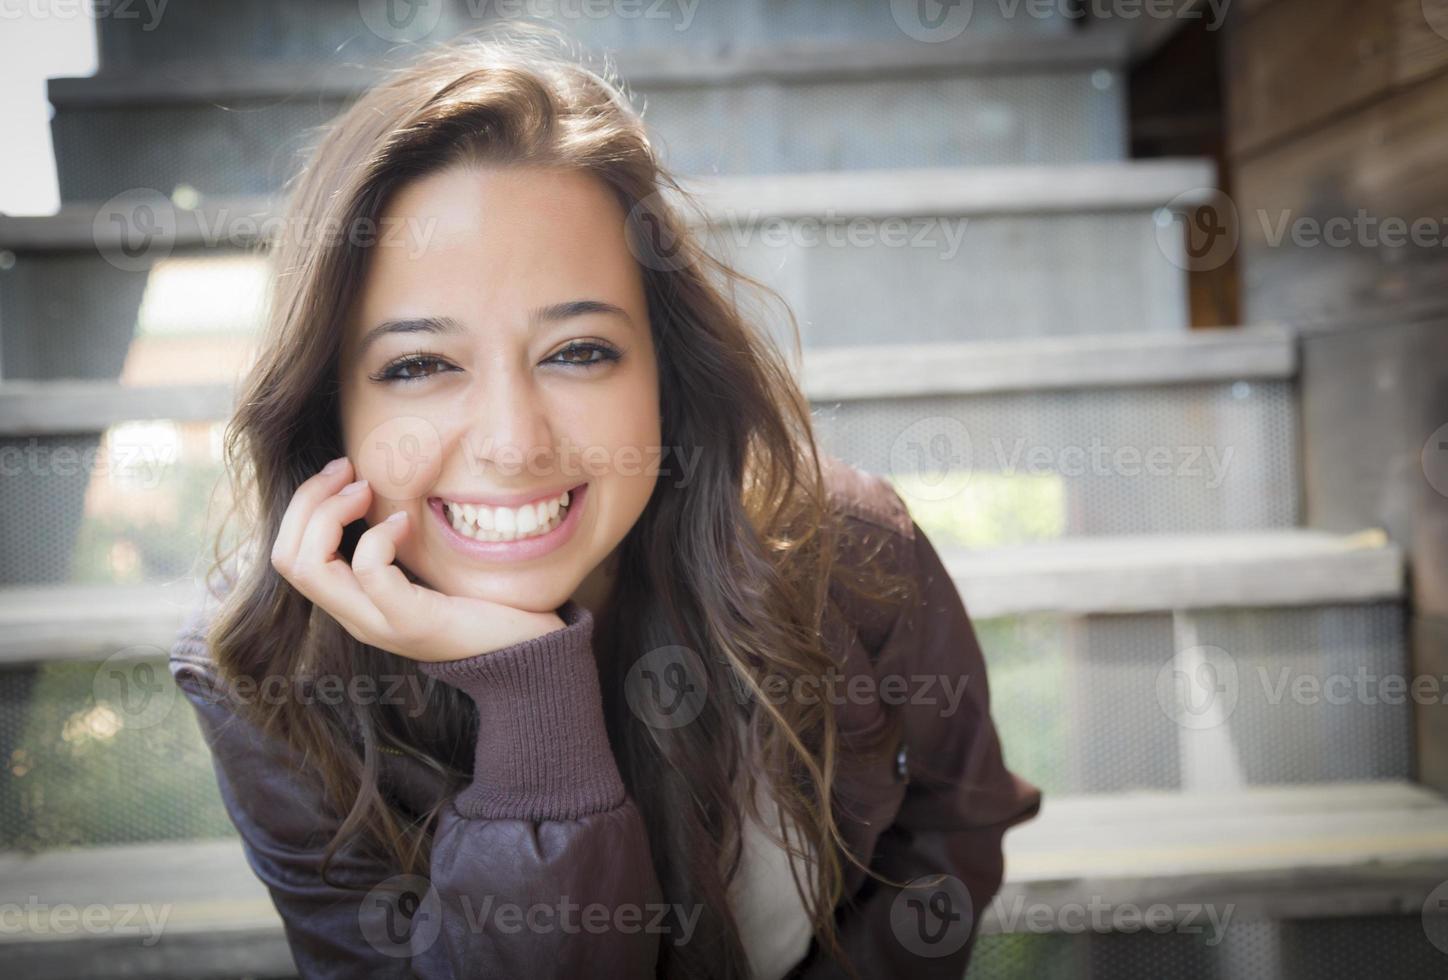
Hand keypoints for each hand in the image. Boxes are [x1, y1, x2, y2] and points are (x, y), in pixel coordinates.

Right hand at [269, 456, 568, 662]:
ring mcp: (379, 624)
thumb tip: (381, 482)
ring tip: (367, 490)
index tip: (343, 470)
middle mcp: (356, 617)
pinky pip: (370, 573)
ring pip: (311, 567)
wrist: (528, 653)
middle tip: (346, 470)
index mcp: (354, 602)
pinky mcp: (412, 623)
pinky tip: (406, 522)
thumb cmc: (484, 602)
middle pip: (287, 559)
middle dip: (307, 501)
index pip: (288, 555)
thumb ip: (400, 540)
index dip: (303, 505)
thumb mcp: (429, 566)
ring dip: (329, 514)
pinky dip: (379, 537)